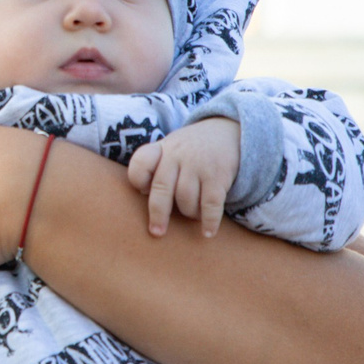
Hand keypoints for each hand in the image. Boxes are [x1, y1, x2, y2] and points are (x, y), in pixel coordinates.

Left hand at [124, 116, 240, 237]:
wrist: (225, 131)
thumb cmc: (188, 150)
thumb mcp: (168, 149)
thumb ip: (153, 168)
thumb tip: (142, 194)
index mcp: (161, 149)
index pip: (141, 163)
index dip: (138, 180)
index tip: (143, 191)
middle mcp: (177, 155)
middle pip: (162, 188)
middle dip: (158, 214)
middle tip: (157, 232)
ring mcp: (198, 164)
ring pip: (186, 200)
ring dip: (189, 214)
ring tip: (193, 215)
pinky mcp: (218, 175)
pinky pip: (210, 204)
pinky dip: (209, 221)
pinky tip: (208, 232)